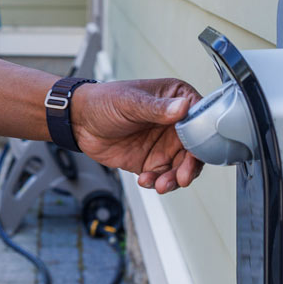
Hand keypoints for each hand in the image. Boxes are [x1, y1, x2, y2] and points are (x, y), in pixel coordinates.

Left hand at [70, 78, 203, 193]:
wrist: (79, 122)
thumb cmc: (104, 101)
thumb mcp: (130, 102)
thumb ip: (156, 108)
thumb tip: (183, 107)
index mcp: (176, 99)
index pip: (200, 117)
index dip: (203, 135)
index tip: (198, 151)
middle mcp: (175, 123)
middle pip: (196, 147)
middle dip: (191, 166)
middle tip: (182, 177)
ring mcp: (166, 143)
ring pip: (183, 166)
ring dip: (175, 178)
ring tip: (161, 184)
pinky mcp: (153, 161)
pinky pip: (164, 176)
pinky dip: (158, 182)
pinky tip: (145, 180)